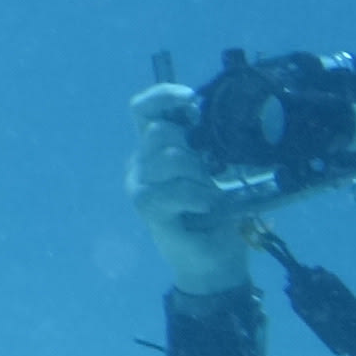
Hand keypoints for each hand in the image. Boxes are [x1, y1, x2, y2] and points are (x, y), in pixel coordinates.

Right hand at [126, 83, 250, 293]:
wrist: (213, 260)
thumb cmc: (216, 212)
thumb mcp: (214, 169)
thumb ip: (206, 143)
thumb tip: (215, 114)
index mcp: (155, 148)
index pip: (144, 109)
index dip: (164, 95)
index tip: (192, 99)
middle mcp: (140, 163)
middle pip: (160, 131)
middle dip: (193, 146)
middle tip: (212, 171)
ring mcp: (139, 185)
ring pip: (170, 157)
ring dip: (200, 175)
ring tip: (211, 193)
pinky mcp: (146, 206)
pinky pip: (175, 189)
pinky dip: (197, 195)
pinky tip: (208, 206)